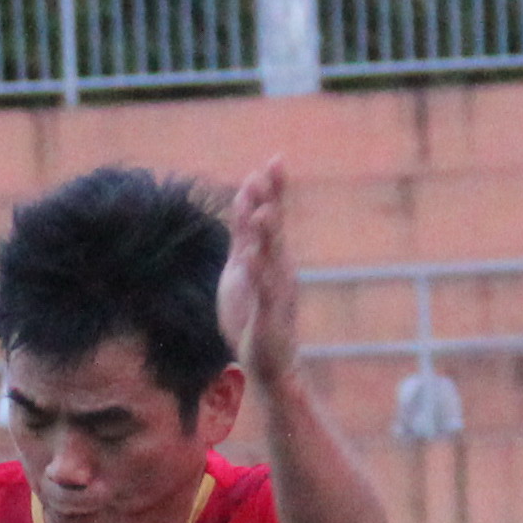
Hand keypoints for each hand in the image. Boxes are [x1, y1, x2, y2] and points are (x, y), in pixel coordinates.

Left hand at [219, 156, 302, 381]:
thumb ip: (243, 235)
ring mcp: (276, 292)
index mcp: (273, 257)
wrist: (267, 363)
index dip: (274, 190)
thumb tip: (244, 198)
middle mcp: (280, 269)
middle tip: (269, 173)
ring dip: (268, 235)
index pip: (274, 217)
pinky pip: (264, 292)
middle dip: (272, 202)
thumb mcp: (242, 267)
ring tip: (263, 211)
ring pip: (272, 259)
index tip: (274, 159)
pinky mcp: (269, 316)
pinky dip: (257, 274)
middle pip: (275, 230)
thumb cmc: (254, 314)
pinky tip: (249, 258)